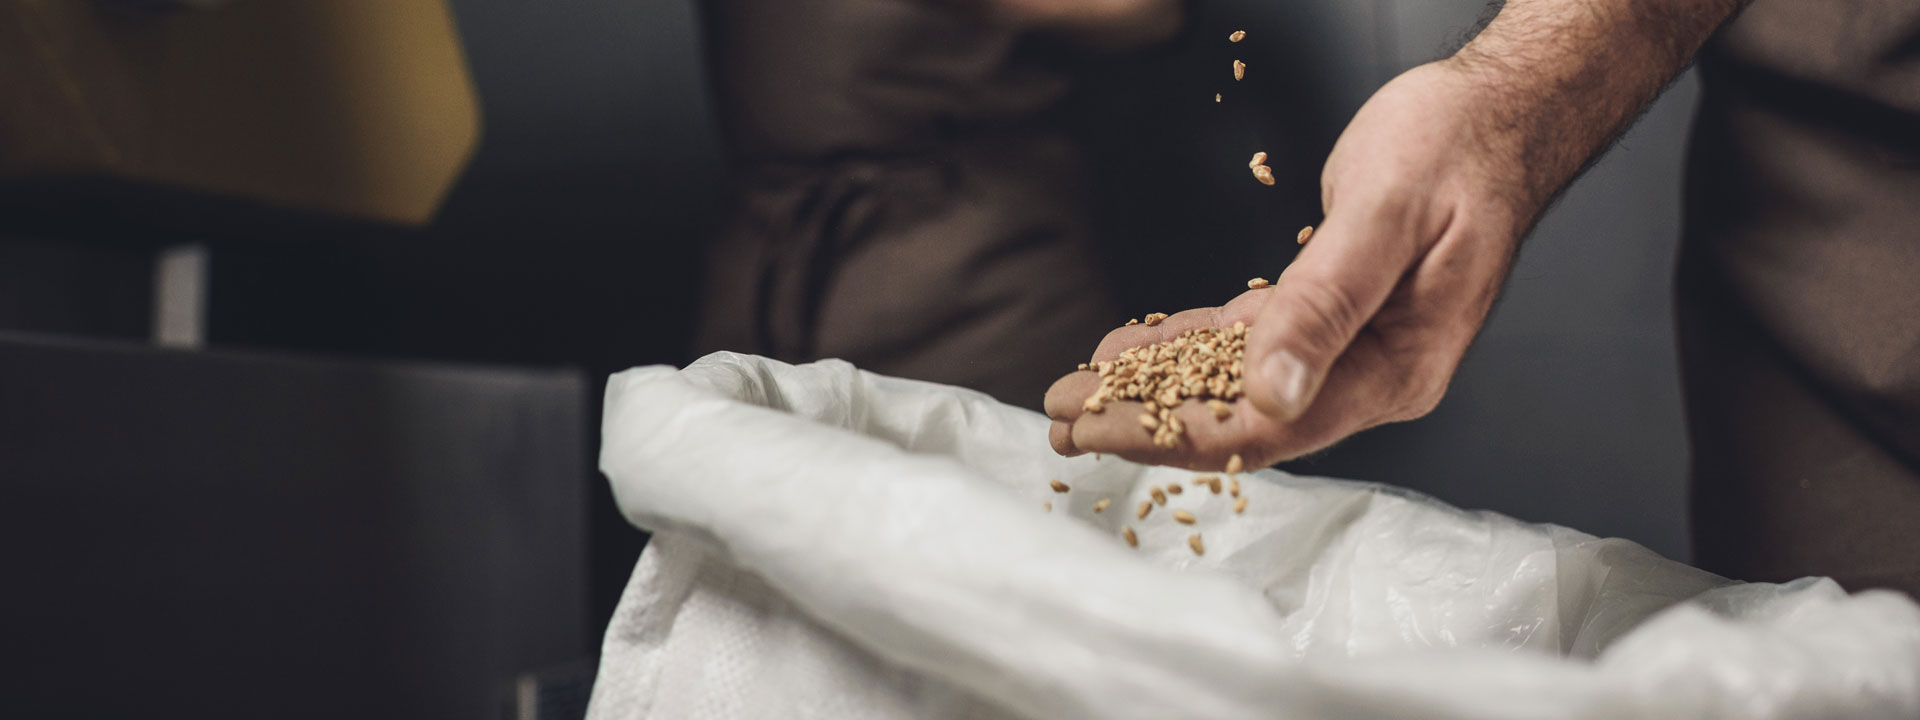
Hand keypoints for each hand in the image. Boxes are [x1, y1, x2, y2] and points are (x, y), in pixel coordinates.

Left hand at [1044, 60, 1538, 470]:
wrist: (1497, 110)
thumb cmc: (1458, 148)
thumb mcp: (1385, 216)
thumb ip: (1327, 304)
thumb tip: (1274, 390)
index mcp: (1400, 369)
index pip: (1269, 426)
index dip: (1174, 432)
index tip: (1101, 428)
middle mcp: (1376, 375)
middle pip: (1245, 420)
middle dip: (1148, 424)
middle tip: (1063, 422)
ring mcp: (1356, 351)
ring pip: (1239, 386)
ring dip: (1157, 390)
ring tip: (1080, 393)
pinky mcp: (1336, 318)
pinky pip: (1250, 344)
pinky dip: (1189, 346)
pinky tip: (1134, 350)